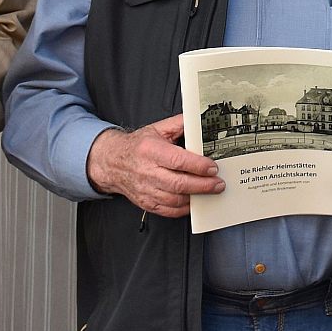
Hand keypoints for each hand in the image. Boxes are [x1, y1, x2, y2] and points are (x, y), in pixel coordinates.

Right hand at [85, 114, 222, 216]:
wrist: (112, 162)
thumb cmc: (137, 146)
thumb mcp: (156, 129)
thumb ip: (178, 124)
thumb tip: (198, 120)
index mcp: (150, 151)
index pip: (178, 160)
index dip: (198, 166)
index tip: (212, 167)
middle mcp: (147, 172)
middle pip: (179, 183)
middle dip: (203, 185)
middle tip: (218, 184)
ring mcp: (146, 189)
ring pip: (175, 199)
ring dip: (196, 197)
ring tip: (210, 192)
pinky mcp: (146, 202)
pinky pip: (168, 210)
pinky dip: (183, 208)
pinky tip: (193, 201)